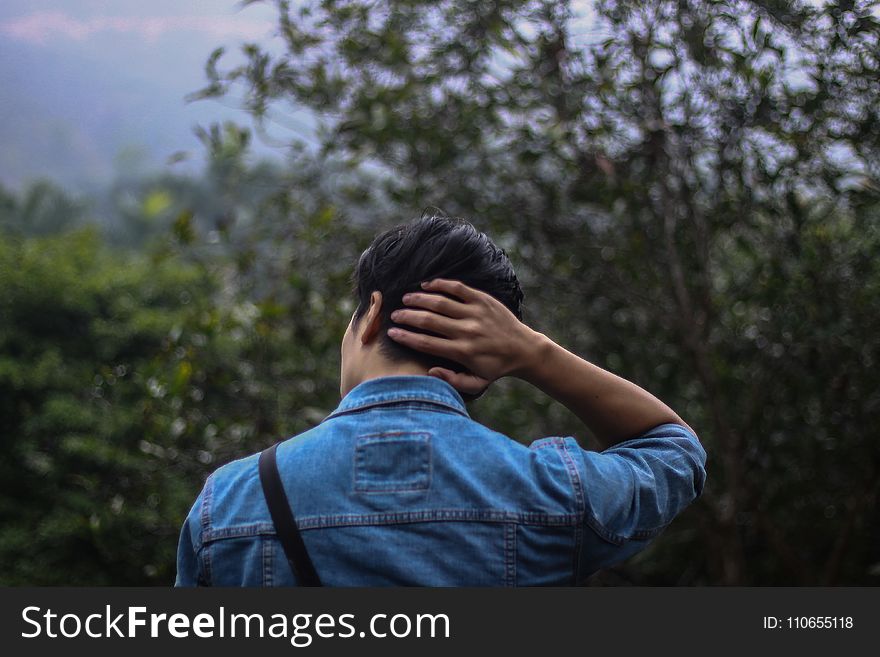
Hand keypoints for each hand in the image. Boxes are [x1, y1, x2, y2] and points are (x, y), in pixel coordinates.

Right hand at [386, 279, 538, 395]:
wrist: (524, 349)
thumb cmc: (496, 368)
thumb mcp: (476, 383)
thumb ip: (453, 381)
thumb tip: (431, 372)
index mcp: (463, 352)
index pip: (427, 343)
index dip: (406, 337)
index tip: (392, 333)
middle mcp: (467, 331)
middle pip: (429, 321)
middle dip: (407, 317)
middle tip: (394, 315)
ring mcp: (475, 313)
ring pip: (440, 302)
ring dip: (419, 299)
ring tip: (405, 299)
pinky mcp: (483, 300)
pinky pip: (458, 288)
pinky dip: (440, 284)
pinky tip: (426, 285)